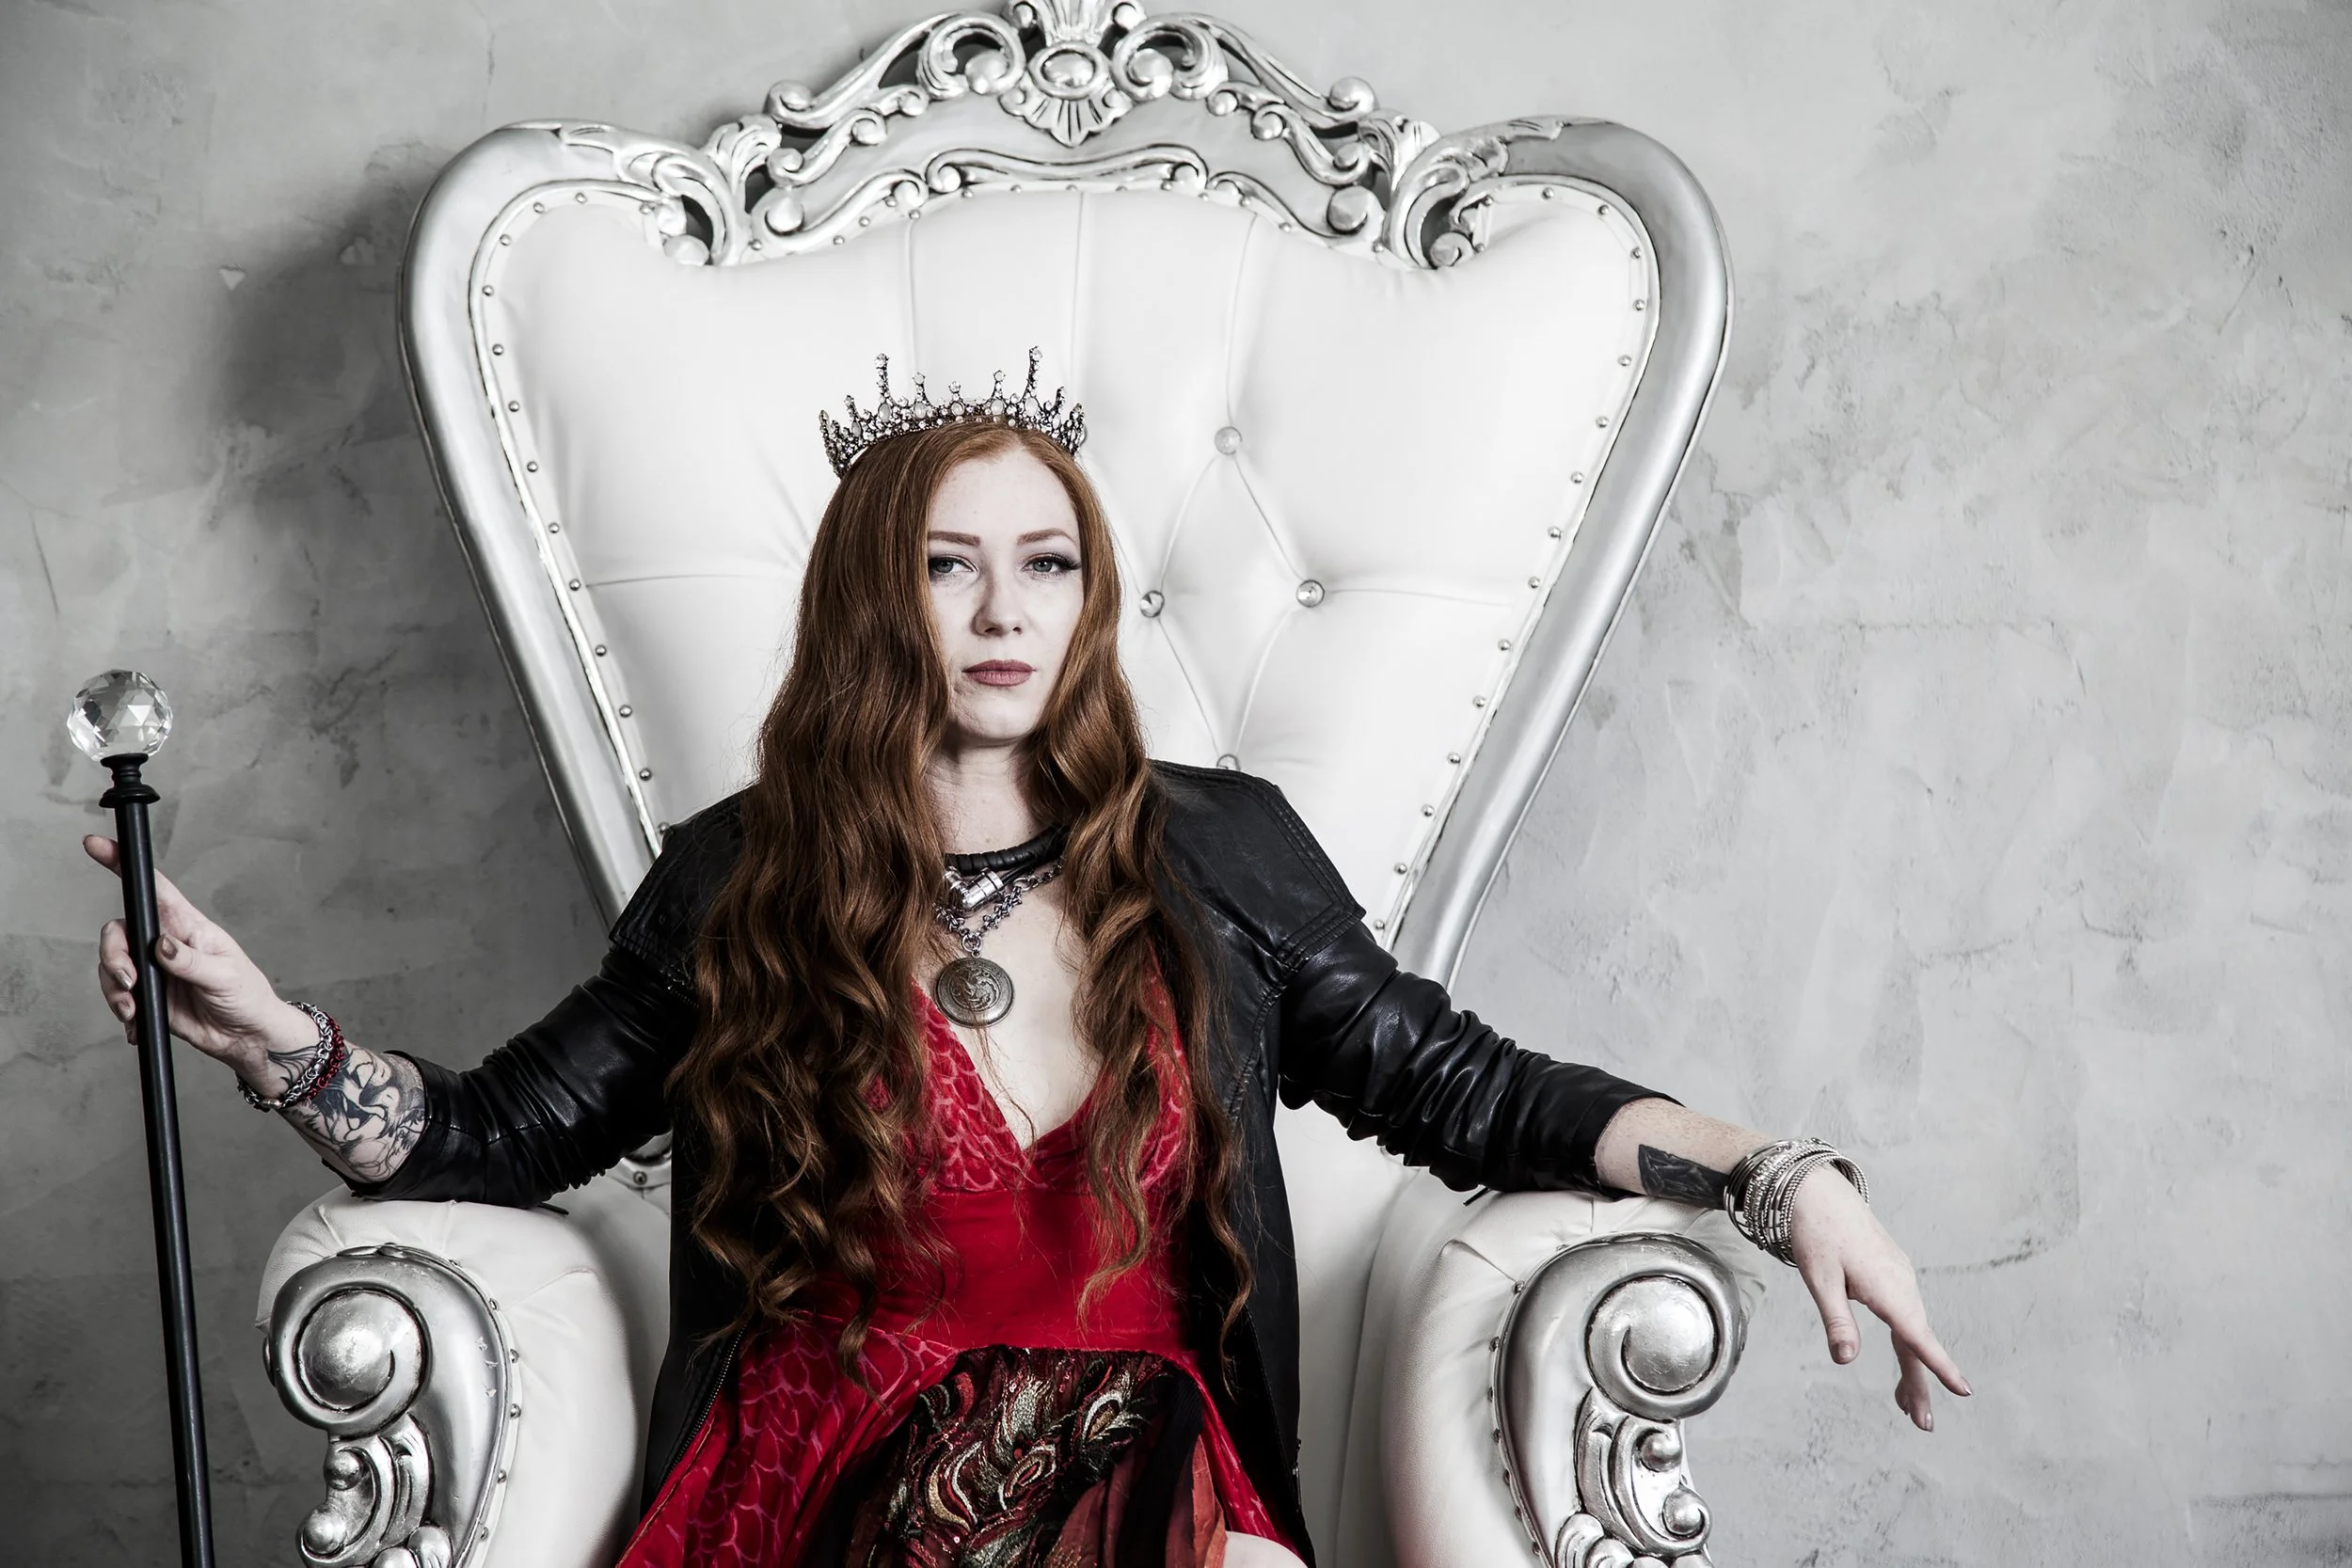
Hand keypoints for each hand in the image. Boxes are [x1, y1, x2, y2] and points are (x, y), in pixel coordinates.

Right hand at [85, 834, 313, 1083]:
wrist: (246, 1035)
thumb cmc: (246, 995)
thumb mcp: (225, 976)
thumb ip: (191, 961)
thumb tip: (160, 946)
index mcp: (187, 926)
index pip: (153, 888)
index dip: (123, 864)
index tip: (96, 845)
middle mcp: (164, 943)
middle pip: (119, 930)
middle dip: (113, 955)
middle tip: (129, 981)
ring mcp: (153, 968)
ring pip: (112, 964)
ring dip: (114, 988)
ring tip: (133, 1009)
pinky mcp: (148, 994)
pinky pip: (117, 994)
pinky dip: (121, 1009)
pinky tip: (136, 1023)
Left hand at [1787, 1167, 1971, 1429]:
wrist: (1817, 1189)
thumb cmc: (1816, 1232)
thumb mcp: (1820, 1279)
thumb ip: (1836, 1320)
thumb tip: (1846, 1360)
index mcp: (1888, 1288)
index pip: (1918, 1336)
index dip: (1939, 1366)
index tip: (1963, 1391)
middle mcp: (1901, 1283)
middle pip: (1915, 1341)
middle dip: (1919, 1382)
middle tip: (1922, 1424)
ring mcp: (1899, 1276)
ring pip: (1911, 1328)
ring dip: (1911, 1365)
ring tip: (1904, 1404)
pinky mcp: (1892, 1270)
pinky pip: (1906, 1312)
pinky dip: (1907, 1340)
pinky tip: (1906, 1354)